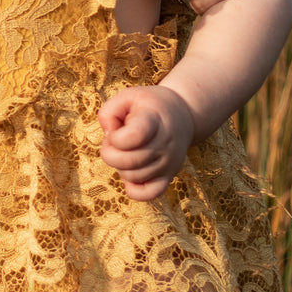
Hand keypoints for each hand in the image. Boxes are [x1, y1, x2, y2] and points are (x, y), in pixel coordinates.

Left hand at [98, 85, 195, 201]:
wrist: (182, 114)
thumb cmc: (148, 106)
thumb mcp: (126, 97)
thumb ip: (108, 113)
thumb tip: (108, 137)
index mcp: (153, 119)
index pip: (134, 136)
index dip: (115, 137)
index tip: (115, 130)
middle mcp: (164, 143)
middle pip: (129, 161)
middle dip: (110, 153)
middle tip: (113, 143)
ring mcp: (169, 162)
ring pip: (134, 177)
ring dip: (120, 167)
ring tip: (124, 152)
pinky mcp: (169, 176)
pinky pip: (149, 194)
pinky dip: (134, 189)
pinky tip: (130, 171)